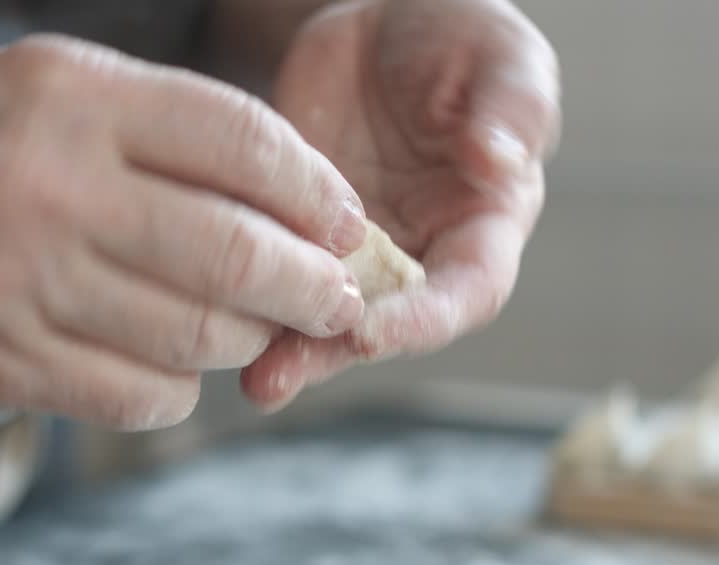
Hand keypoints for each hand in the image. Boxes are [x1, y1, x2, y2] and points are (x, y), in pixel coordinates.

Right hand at [0, 36, 368, 429]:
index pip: (242, 142)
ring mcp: (19, 284)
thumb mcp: (47, 82)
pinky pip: (137, 395)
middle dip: (315, 284)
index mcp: (71, 96)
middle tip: (338, 295)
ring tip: (257, 327)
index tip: (345, 219)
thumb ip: (162, 129)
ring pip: (197, 337)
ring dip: (252, 339)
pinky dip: (181, 386)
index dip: (317, 189)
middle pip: (236, 254)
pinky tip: (175, 363)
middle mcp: (49, 187)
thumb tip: (291, 205)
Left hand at [241, 0, 560, 409]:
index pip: (466, 292)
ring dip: (287, 348)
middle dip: (333, 352)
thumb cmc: (460, 39)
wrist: (380, 23)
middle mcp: (419, 253)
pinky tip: (205, 312)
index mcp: (483, 226)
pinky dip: (243, 296)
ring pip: (322, 313)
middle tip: (282, 371)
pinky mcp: (296, 231)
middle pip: (384, 324)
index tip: (371, 334)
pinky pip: (272, 270)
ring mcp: (353, 250)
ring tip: (251, 375)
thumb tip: (499, 162)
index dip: (421, 320)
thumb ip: (513, 108)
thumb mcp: (502, 58)